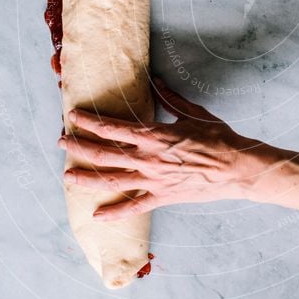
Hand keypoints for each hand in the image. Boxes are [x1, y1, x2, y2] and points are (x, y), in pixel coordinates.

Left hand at [58, 79, 259, 220]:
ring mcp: (153, 179)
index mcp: (154, 135)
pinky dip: (115, 213)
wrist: (236, 168)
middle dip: (79, 147)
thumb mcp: (194, 113)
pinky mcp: (163, 196)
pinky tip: (97, 217)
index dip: (90, 122)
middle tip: (62, 141)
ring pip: (112, 180)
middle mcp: (148, 158)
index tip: (74, 116)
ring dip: (87, 178)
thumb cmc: (219, 138)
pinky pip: (134, 207)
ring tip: (67, 176)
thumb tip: (157, 82)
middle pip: (105, 153)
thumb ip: (171, 99)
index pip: (113, 128)